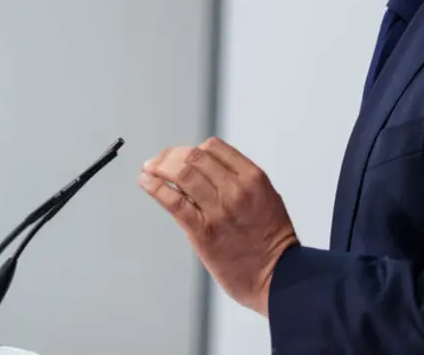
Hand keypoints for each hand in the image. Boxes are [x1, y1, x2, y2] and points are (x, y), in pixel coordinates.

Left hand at [138, 137, 298, 316]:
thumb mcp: (266, 197)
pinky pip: (174, 202)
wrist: (277, 275)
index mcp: (253, 178)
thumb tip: (205, 170)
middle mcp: (236, 189)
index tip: (181, 155)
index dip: (193, 148)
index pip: (214, 147)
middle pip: (194, 157)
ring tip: (149, 169)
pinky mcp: (203, 231)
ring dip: (160, 167)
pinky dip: (156, 188)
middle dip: (171, 155)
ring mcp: (219, 210)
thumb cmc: (272, 240)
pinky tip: (146, 182)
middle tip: (159, 161)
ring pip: (182, 174)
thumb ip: (240, 181)